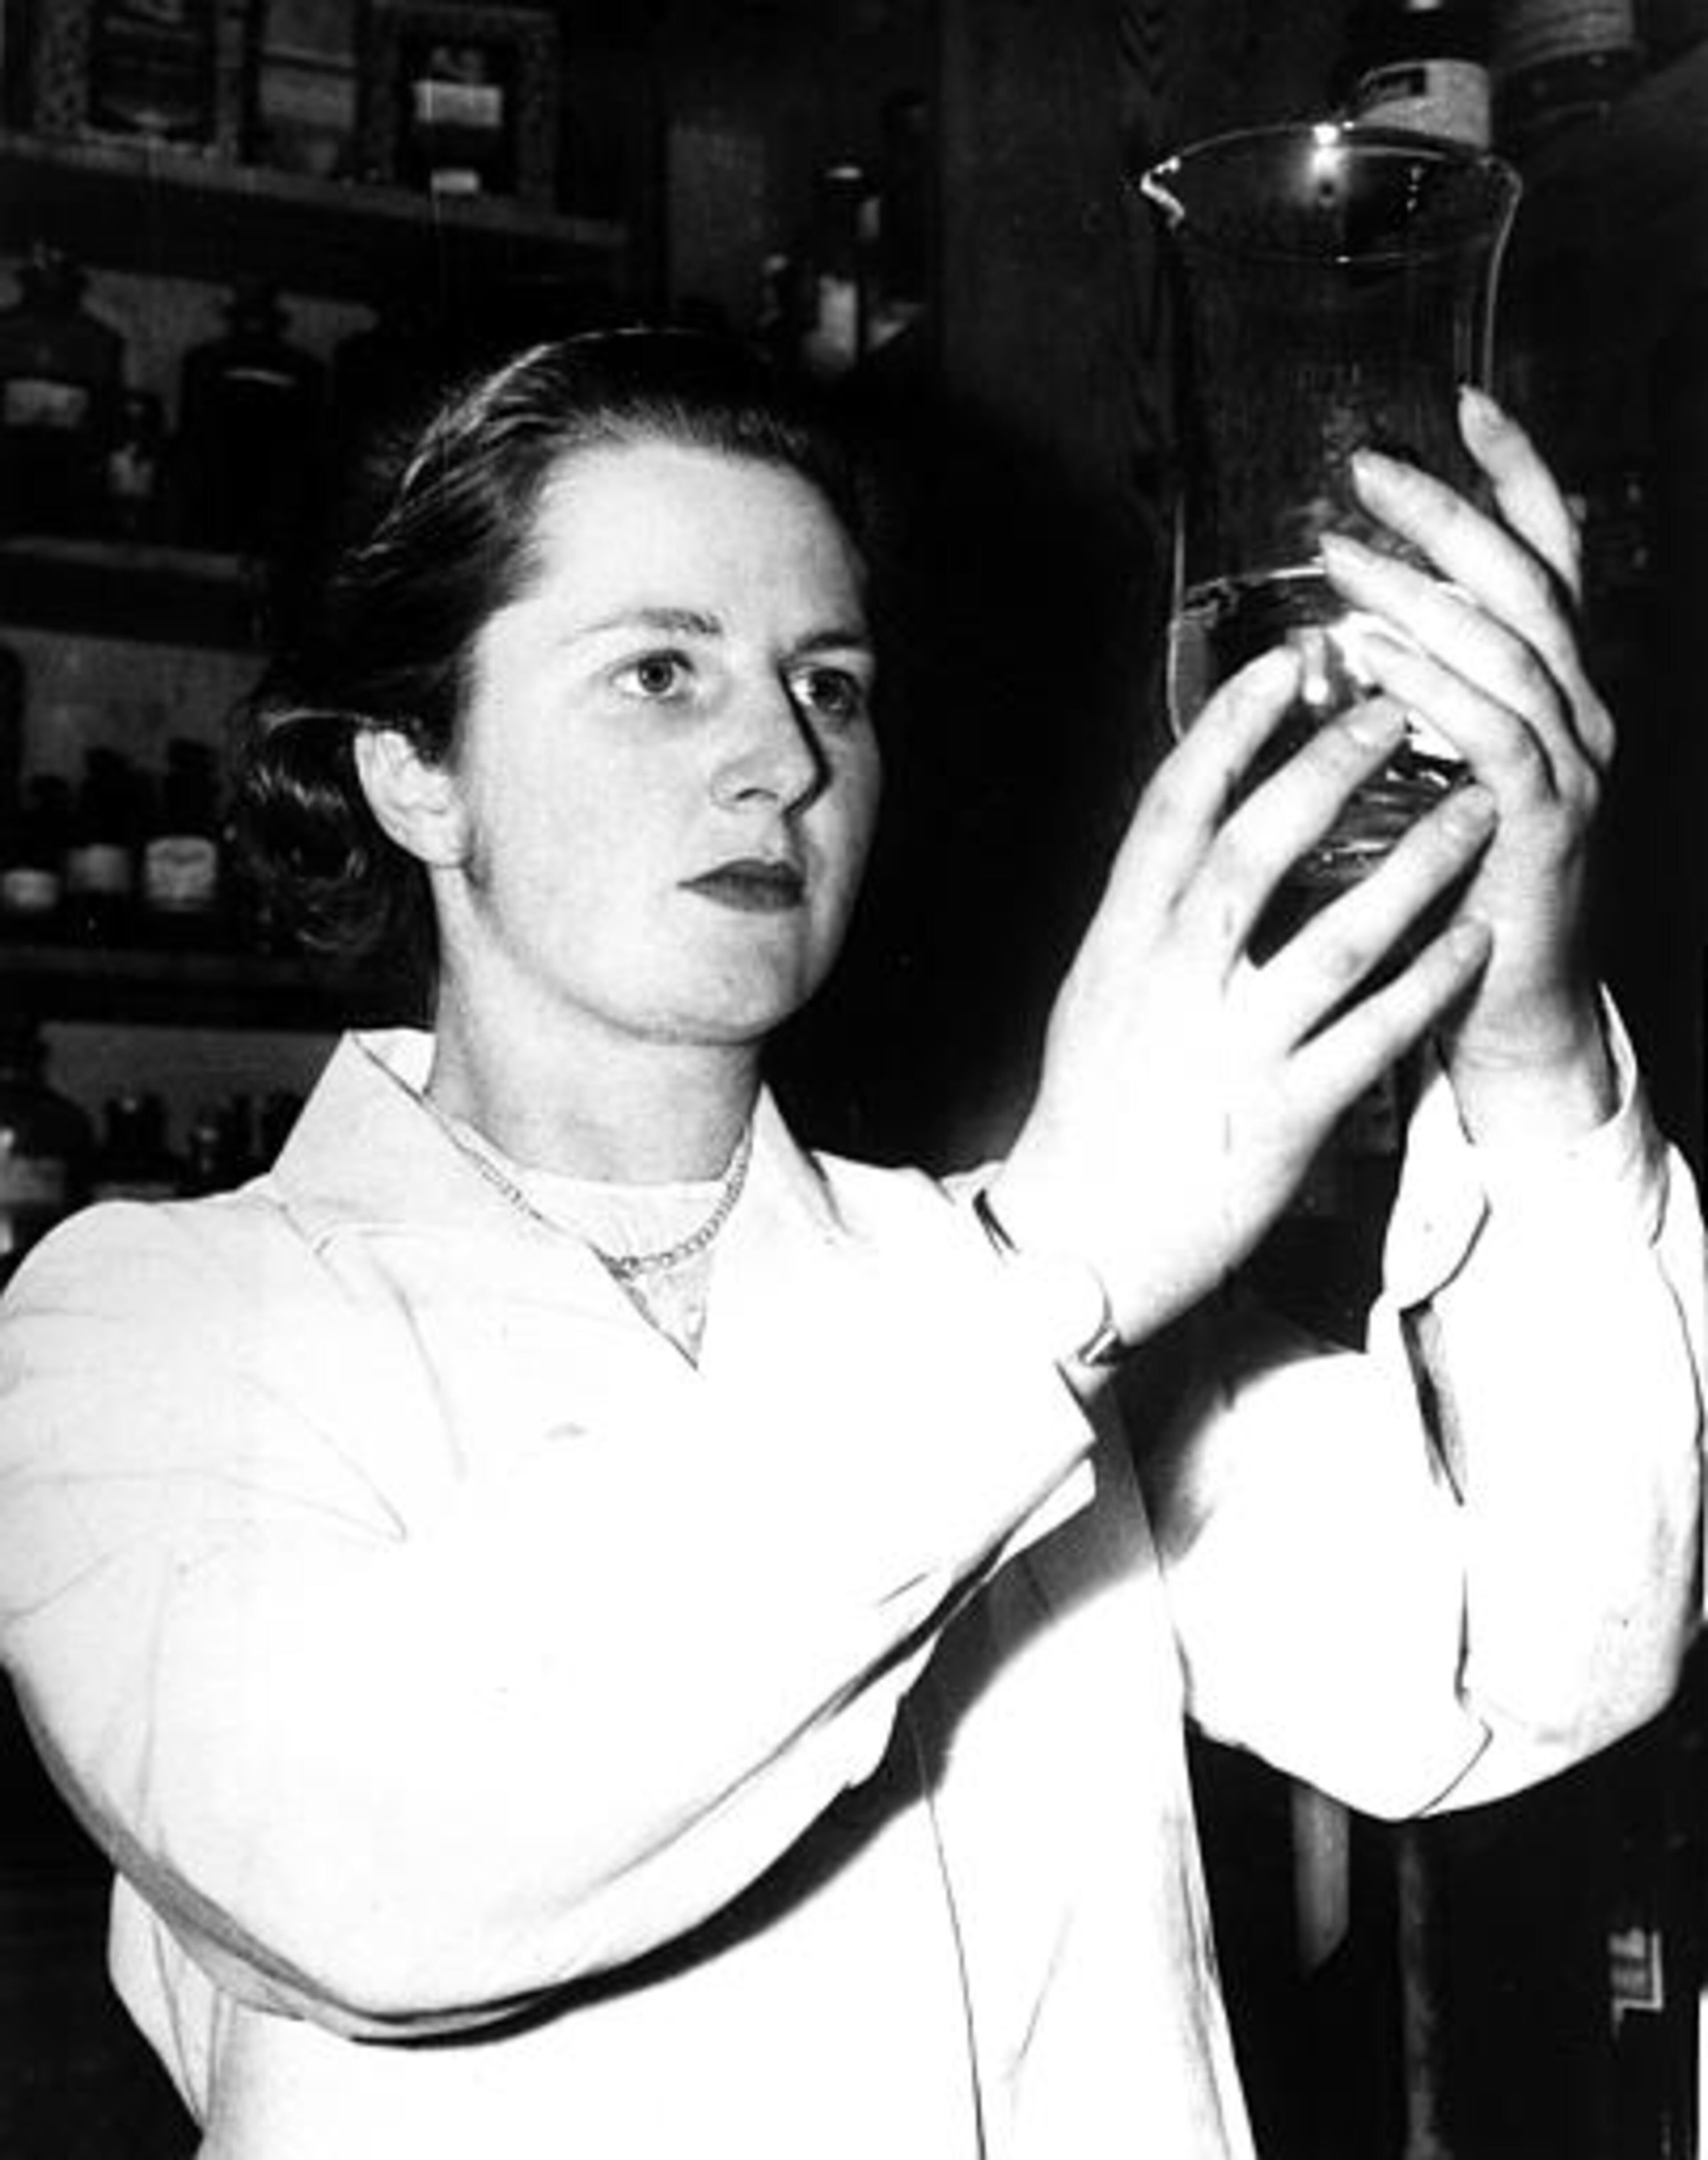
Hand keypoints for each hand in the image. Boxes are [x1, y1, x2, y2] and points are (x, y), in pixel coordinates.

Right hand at [992, 648, 1497, 1347]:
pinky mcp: (1287, 1118)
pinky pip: (1377, 1037)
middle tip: (1397, 710)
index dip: (1231, 728)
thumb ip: (1150, 911)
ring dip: (1416, 866)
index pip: (1174, 812)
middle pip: (1257, 852)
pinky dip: (1431, 983)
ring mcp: (1233, 1052)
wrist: (1082, 1236)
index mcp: (1123, 943)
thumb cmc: (1094, 1105)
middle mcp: (1176, 986)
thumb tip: (1196, 820)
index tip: (1285, 663)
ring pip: (1339, 939)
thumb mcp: (1100, 991)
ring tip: (1474, 809)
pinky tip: (1474, 936)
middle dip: (1329, 770)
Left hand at [1318, 388, 1616, 1141]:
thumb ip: (1426, 698)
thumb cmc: (1458, 882)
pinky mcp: (1544, 822)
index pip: (1548, 555)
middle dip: (1449, 515)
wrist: (1510, 1006)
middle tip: (1369, 468)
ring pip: (1507, 651)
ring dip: (1420, 594)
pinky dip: (1435, 689)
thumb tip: (1359, 624)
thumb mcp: (1448, 771)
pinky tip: (1379, 657)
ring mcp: (1573, 764)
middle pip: (1524, 582)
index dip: (1516, 475)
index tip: (1464, 405)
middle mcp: (1580, 711)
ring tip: (1341, 556)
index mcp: (1556, 689)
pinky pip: (1494, 736)